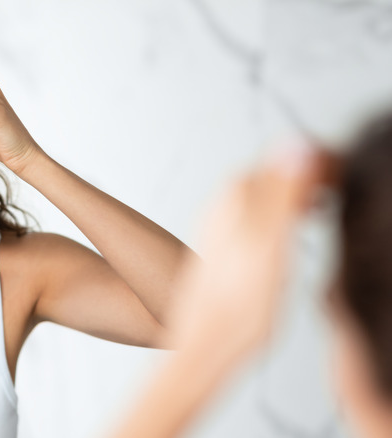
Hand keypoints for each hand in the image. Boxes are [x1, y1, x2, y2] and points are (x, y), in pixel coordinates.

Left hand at [166, 145, 322, 362]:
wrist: (206, 346)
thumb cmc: (238, 308)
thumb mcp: (271, 246)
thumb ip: (284, 194)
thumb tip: (297, 146)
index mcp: (235, 197)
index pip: (284, 156)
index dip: (320, 161)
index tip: (345, 175)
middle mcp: (222, 206)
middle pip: (272, 171)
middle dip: (308, 174)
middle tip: (339, 188)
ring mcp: (220, 226)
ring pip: (265, 193)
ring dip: (295, 193)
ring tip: (322, 208)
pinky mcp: (224, 247)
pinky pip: (258, 215)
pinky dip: (281, 214)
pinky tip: (293, 233)